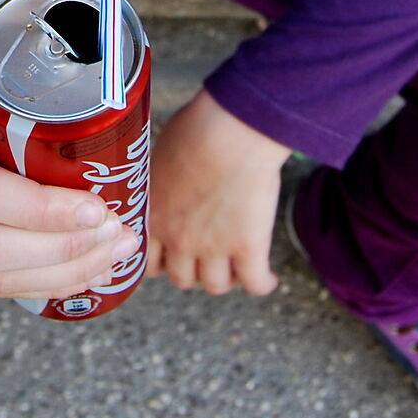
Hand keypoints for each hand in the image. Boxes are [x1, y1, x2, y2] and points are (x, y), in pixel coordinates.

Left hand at [146, 90, 292, 294]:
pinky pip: (255, 283)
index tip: (173, 255)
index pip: (149, 260)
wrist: (228, 133)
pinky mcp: (248, 247)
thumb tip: (169, 173)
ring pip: (215, 286)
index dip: (163, 261)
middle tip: (207, 258)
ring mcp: (213, 247)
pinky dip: (262, 284)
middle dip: (193, 272)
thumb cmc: (195, 131)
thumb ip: (162, 178)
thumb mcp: (162, 155)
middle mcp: (179, 239)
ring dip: (226, 279)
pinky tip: (268, 278)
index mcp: (154, 216)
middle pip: (181, 279)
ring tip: (238, 267)